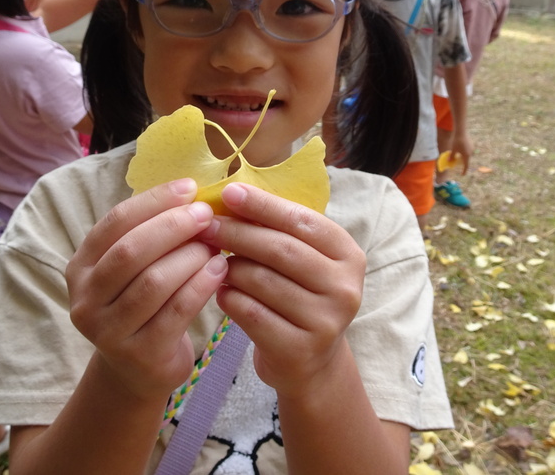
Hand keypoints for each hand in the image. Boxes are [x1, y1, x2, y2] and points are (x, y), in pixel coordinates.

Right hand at [64, 178, 226, 401]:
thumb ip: (150, 234)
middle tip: (207, 215)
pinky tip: (220, 269)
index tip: (189, 188)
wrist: (138, 370)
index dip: (154, 201)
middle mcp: (86, 298)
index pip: (115, 222)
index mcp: (81, 266)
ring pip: (154, 282)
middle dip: (173, 226)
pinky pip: (175, 311)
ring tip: (216, 243)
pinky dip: (201, 285)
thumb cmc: (142, 306)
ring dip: (190, 256)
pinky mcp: (139, 354)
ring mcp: (108, 331)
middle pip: (131, 250)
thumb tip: (192, 193)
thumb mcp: (133, 269)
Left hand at [199, 183, 365, 399]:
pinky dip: (229, 297)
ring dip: (230, 266)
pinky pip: (251, 313)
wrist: (310, 362)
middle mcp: (344, 288)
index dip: (264, 205)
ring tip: (211, 260)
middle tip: (206, 224)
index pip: (302, 220)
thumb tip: (232, 194)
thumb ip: (279, 230)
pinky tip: (219, 291)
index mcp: (348, 255)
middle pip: (281, 250)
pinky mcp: (300, 349)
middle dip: (239, 233)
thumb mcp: (303, 260)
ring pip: (263, 281)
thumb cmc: (298, 296)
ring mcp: (325, 321)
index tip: (229, 192)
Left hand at [447, 130, 472, 174]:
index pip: (466, 165)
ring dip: (463, 156)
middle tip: (457, 162)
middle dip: (462, 162)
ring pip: (467, 154)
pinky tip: (460, 147)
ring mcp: (472, 148)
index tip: (462, 174)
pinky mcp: (471, 144)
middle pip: (466, 159)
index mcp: (466, 155)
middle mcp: (470, 153)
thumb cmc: (456, 142)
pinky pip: (468, 150)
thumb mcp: (453, 150)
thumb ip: (452, 156)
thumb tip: (449, 161)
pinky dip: (464, 151)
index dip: (464, 171)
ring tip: (457, 154)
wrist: (461, 132)